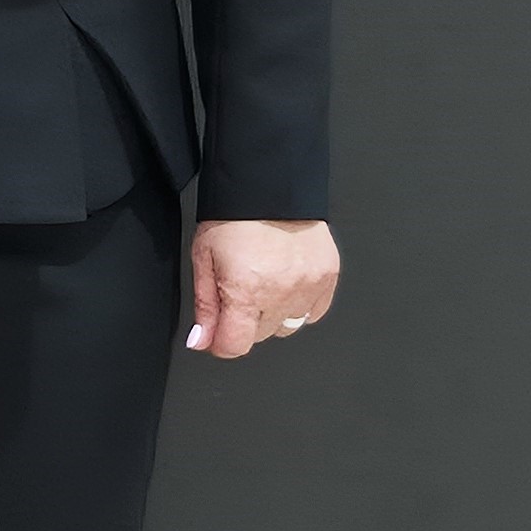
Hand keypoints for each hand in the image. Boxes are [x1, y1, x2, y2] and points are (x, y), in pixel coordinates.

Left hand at [186, 219, 340, 358]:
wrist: (271, 183)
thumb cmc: (234, 216)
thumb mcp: (204, 258)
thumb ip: (205, 306)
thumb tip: (202, 341)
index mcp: (245, 290)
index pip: (235, 347)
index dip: (221, 342)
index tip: (218, 330)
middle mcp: (280, 293)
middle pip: (260, 336)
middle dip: (246, 321)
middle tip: (240, 288)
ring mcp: (308, 286)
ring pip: (288, 326)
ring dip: (274, 314)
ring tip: (265, 282)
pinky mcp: (328, 276)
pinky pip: (314, 312)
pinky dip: (299, 304)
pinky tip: (286, 281)